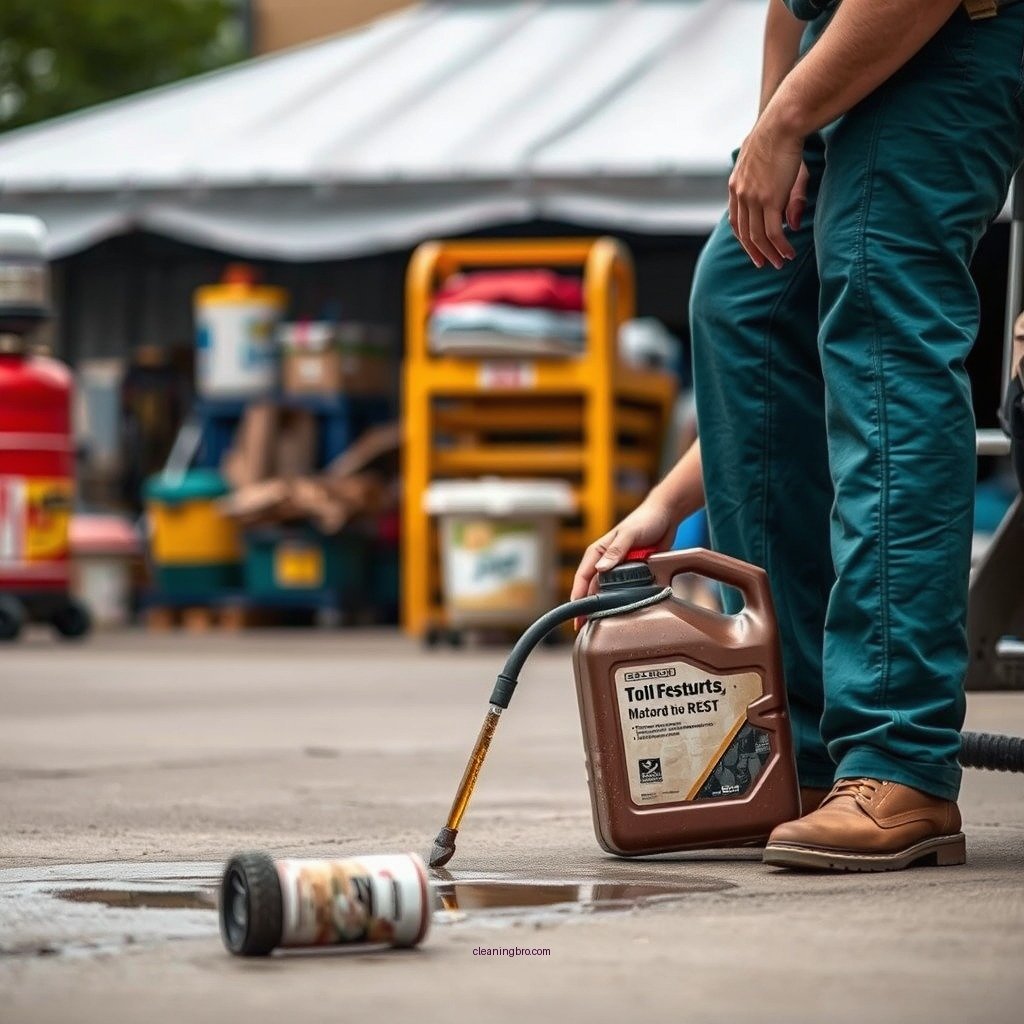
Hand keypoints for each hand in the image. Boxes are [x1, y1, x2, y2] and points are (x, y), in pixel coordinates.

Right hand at [570, 497, 677, 625]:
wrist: (666, 516)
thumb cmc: (644, 520)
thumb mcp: (629, 534)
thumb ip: (616, 551)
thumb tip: (600, 569)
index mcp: (597, 552)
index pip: (582, 577)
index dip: (577, 596)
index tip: (575, 614)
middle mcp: (605, 562)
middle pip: (592, 589)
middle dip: (587, 608)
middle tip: (584, 628)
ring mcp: (619, 569)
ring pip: (607, 592)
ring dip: (603, 607)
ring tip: (600, 626)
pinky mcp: (633, 573)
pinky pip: (624, 590)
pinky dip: (621, 601)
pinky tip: (620, 613)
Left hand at [729, 113, 805, 269]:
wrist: (781, 122)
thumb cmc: (781, 139)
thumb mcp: (776, 168)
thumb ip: (783, 197)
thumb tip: (791, 225)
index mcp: (735, 186)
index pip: (736, 220)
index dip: (743, 237)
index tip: (752, 248)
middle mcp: (740, 195)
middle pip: (744, 233)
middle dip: (754, 252)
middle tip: (763, 264)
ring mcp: (752, 199)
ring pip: (757, 237)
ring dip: (768, 254)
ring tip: (779, 263)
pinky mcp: (768, 199)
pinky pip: (772, 232)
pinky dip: (779, 246)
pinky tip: (788, 253)